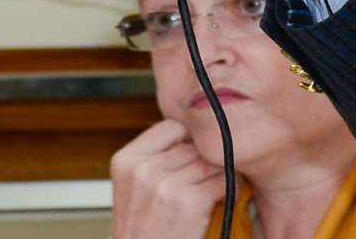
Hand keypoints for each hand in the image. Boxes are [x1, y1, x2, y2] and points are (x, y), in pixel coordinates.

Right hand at [110, 119, 223, 238]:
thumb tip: (197, 130)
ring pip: (212, 162)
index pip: (172, 126)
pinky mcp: (189, 201)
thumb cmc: (144, 232)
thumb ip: (157, 158)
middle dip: (203, 165)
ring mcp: (165, 184)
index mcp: (125, 161)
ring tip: (208, 196)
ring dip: (218, 178)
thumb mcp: (135, 190)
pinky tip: (216, 205)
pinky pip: (225, 181)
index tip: (187, 163)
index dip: (186, 143)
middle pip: (194, 146)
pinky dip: (230, 192)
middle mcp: (142, 169)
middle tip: (199, 187)